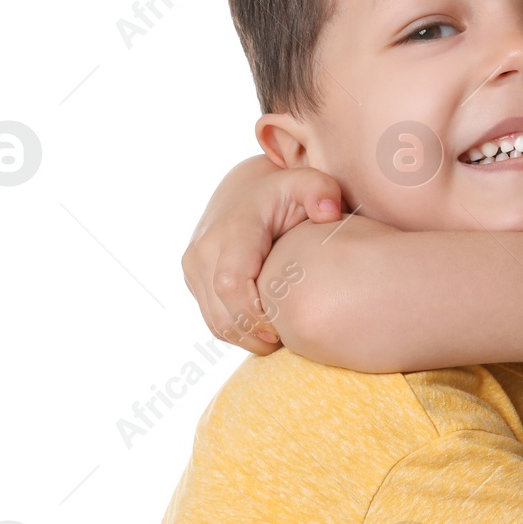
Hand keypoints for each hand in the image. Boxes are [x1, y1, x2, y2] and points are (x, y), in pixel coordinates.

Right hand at [181, 154, 343, 353]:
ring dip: (247, 338)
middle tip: (288, 341)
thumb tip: (329, 212)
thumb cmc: (285, 192)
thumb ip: (323, 190)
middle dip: (255, 335)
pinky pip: (213, 319)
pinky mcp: (194, 281)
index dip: (254, 316)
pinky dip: (238, 332)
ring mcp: (193, 268)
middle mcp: (203, 250)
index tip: (284, 330)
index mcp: (231, 231)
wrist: (247, 189)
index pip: (230, 285)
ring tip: (280, 338)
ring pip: (215, 322)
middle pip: (222, 312)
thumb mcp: (308, 182)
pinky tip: (265, 330)